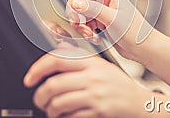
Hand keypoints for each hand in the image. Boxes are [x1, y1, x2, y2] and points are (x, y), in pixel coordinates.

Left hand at [23, 45, 151, 117]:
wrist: (140, 104)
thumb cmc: (119, 86)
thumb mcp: (101, 67)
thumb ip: (80, 62)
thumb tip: (55, 58)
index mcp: (91, 62)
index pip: (57, 59)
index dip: (37, 69)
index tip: (28, 79)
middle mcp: (93, 77)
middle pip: (53, 84)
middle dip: (39, 96)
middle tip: (38, 100)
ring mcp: (96, 95)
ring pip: (59, 103)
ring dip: (49, 110)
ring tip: (50, 111)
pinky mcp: (99, 112)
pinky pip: (71, 117)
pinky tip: (64, 117)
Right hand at [48, 0, 153, 60]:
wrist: (143, 49)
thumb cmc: (135, 32)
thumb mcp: (112, 19)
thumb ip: (92, 10)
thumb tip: (74, 4)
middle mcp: (103, 0)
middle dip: (74, 12)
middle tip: (80, 23)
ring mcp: (101, 11)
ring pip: (79, 12)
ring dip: (80, 23)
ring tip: (89, 33)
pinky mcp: (100, 23)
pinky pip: (84, 22)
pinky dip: (85, 30)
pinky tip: (94, 37)